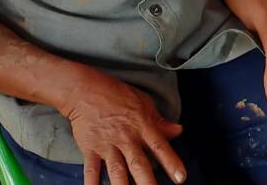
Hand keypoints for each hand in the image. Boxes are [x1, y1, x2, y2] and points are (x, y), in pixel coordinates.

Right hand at [60, 69, 186, 184]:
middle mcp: (126, 138)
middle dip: (147, 182)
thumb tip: (179, 130)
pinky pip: (91, 170)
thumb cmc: (118, 95)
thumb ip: (160, 121)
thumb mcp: (144, 103)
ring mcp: (107, 144)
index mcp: (142, 126)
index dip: (171, 162)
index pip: (160, 146)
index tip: (180, 178)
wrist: (86, 90)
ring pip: (117, 171)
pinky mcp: (90, 148)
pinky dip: (93, 184)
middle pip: (139, 164)